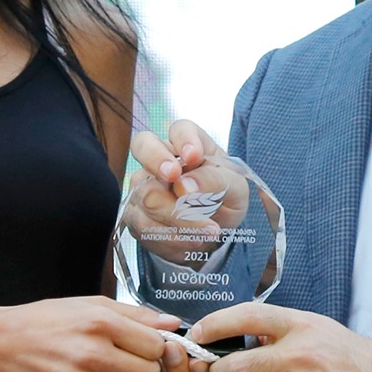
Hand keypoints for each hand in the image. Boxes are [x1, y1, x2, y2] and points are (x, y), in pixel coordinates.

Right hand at [0, 298, 178, 371]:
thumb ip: (136, 315)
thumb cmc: (50, 321)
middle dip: (144, 368)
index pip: (155, 345)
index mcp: (101, 323)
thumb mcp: (93, 305)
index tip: (142, 345)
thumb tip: (172, 323)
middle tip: (128, 361)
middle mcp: (93, 352)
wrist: (7, 343)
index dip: (153, 346)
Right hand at [126, 120, 250, 242]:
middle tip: (174, 176)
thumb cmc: (225, 199)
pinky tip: (191, 241)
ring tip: (207, 231)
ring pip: (146, 194)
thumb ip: (215, 182)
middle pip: (143, 146)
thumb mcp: (235, 190)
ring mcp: (144, 185)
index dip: (184, 140)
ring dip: (177, 216)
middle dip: (156, 160)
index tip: (193, 156)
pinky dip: (171, 237)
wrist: (214, 231)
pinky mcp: (136, 214)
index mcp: (191, 145)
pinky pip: (143, 225)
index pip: (180, 129)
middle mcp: (161, 159)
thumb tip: (185, 186)